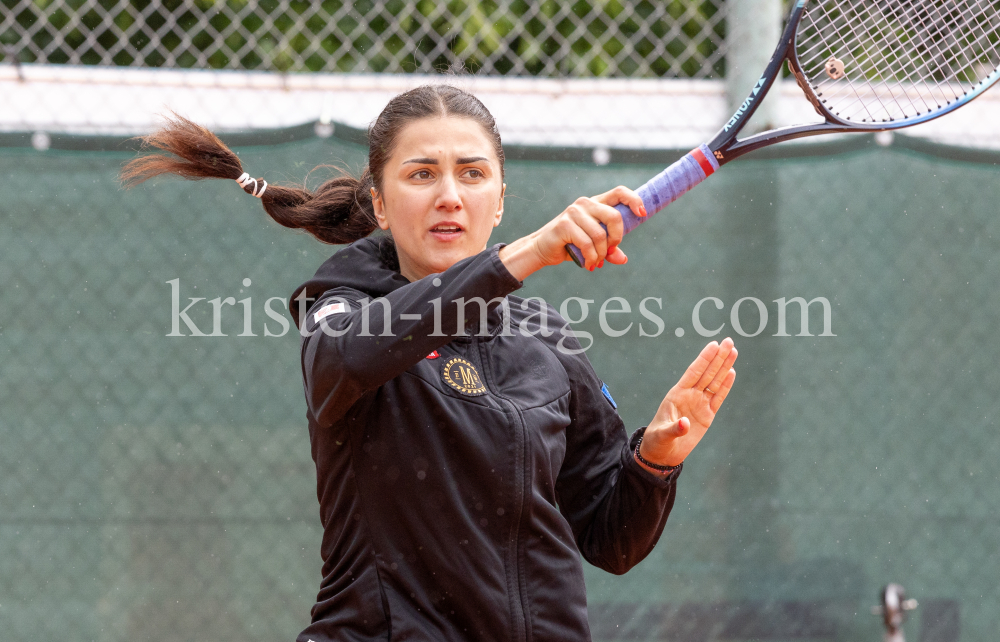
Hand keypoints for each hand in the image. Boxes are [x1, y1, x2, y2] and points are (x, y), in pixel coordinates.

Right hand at [498, 186, 646, 279]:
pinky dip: (590, 258)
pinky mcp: (564, 224)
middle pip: (614, 216)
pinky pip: (587, 244)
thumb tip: (622, 259)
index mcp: (596, 203)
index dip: (634, 200)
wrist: (542, 249)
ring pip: (600, 235)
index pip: (619, 192)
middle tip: (610, 251)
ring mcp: (574, 212)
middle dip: (616, 238)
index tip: (643, 214)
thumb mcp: (594, 247)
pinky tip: (587, 264)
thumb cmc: (570, 245)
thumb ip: (610, 250)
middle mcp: (585, 203)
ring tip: (595, 262)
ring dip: (601, 254)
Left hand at [637, 337, 737, 470]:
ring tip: (733, 351)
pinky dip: (725, 386)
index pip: (694, 372)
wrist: (663, 453)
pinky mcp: (707, 415)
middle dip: (718, 357)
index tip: (714, 345)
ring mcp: (699, 404)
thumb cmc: (658, 441)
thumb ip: (674, 429)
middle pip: (707, 373)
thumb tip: (685, 424)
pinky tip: (732, 372)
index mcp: (677, 394)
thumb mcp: (662, 435)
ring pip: (715, 382)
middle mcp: (690, 395)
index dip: (704, 359)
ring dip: (724, 367)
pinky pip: (718, 397)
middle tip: (729, 341)